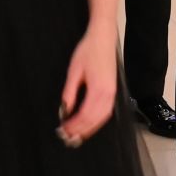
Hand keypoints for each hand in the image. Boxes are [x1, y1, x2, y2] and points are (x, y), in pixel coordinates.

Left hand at [57, 26, 116, 145]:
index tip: (63, 130)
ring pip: (102, 118)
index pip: (85, 114)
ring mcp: (112, 93)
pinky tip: (88, 124)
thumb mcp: (74, 72)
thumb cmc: (87, 51)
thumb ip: (69, 93)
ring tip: (77, 134)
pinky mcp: (112, 91)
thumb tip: (65, 110)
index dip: (74, 125)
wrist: (103, 38)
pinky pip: (106, 112)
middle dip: (81, 130)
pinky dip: (97, 121)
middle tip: (67, 137)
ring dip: (89, 128)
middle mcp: (108, 94)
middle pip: (95, 119)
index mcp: (99, 89)